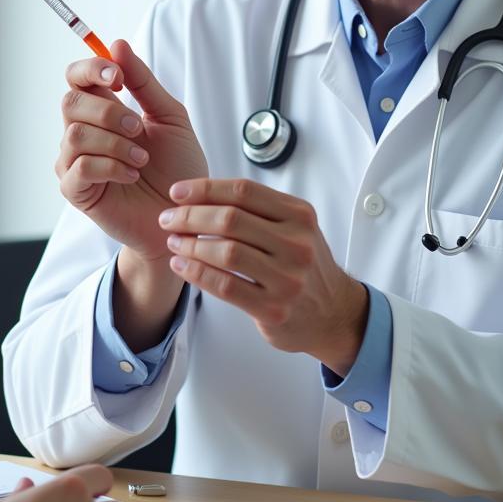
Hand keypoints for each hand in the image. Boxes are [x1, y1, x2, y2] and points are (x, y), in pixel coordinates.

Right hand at [56, 39, 207, 264]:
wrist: (185, 216)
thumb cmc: (177, 168)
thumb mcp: (169, 117)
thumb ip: (143, 82)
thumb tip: (117, 44)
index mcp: (102, 110)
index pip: (76, 77)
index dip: (91, 69)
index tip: (117, 77)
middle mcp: (82, 133)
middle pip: (70, 102)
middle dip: (108, 110)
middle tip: (138, 128)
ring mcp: (75, 162)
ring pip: (76, 134)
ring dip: (116, 143)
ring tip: (142, 160)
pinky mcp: (76, 191)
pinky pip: (80, 166)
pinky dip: (112, 166)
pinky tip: (132, 175)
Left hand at [158, 178, 368, 374]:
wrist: (334, 312)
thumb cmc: (303, 263)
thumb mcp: (294, 226)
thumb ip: (257, 209)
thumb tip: (199, 195)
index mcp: (299, 215)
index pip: (243, 191)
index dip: (204, 189)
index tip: (177, 192)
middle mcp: (296, 244)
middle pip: (230, 220)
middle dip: (190, 216)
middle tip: (168, 219)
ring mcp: (287, 278)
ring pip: (225, 253)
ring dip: (191, 245)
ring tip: (174, 242)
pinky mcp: (274, 309)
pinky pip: (225, 286)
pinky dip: (197, 273)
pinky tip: (182, 266)